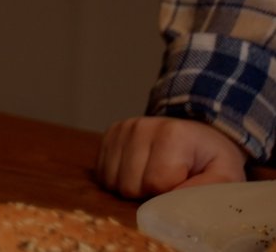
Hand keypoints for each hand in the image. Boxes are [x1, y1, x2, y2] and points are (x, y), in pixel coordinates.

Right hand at [96, 116, 246, 197]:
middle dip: (148, 194)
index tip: (184, 186)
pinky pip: (102, 174)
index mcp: (172, 134)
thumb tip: (177, 203)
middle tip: (168, 185)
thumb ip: (210, 188)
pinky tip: (138, 175)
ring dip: (132, 189)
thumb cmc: (212, 158)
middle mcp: (140, 126)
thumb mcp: (227, 174)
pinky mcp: (109, 135)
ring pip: (112, 182)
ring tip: (153, 180)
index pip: (156, 183)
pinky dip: (119, 181)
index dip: (170, 194)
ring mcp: (121, 129)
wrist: (197, 133)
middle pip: (130, 185)